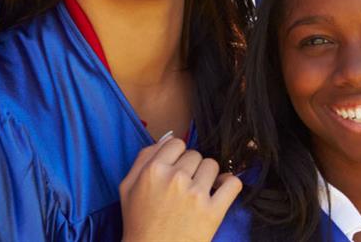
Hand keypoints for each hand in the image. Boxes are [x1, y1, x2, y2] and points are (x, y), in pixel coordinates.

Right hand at [119, 133, 242, 241]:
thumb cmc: (139, 223)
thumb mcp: (128, 187)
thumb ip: (144, 158)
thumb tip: (167, 138)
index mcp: (153, 171)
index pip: (176, 143)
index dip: (177, 156)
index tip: (176, 169)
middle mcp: (175, 179)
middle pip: (195, 155)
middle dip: (191, 168)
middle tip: (183, 187)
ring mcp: (196, 194)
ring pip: (213, 166)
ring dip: (208, 177)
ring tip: (198, 192)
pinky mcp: (213, 210)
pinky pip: (233, 183)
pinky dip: (229, 185)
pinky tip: (220, 192)